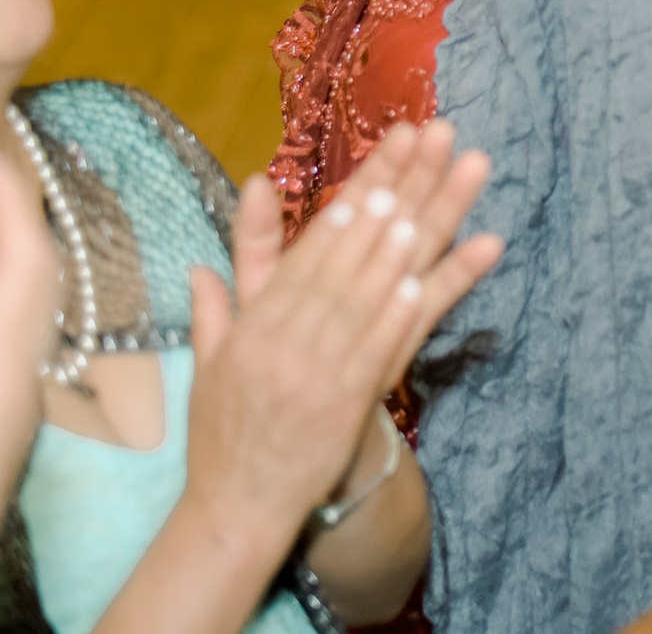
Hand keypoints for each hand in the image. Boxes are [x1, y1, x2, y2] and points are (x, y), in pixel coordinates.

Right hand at [183, 123, 500, 541]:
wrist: (236, 505)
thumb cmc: (224, 429)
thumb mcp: (211, 358)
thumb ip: (221, 296)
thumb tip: (211, 245)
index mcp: (257, 321)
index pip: (312, 245)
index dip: (354, 196)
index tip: (386, 154)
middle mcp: (285, 336)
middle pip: (350, 252)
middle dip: (394, 195)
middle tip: (433, 144)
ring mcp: (317, 368)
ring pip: (367, 293)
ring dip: (406, 243)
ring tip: (440, 194)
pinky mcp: (344, 403)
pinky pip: (377, 350)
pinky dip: (400, 315)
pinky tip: (424, 281)